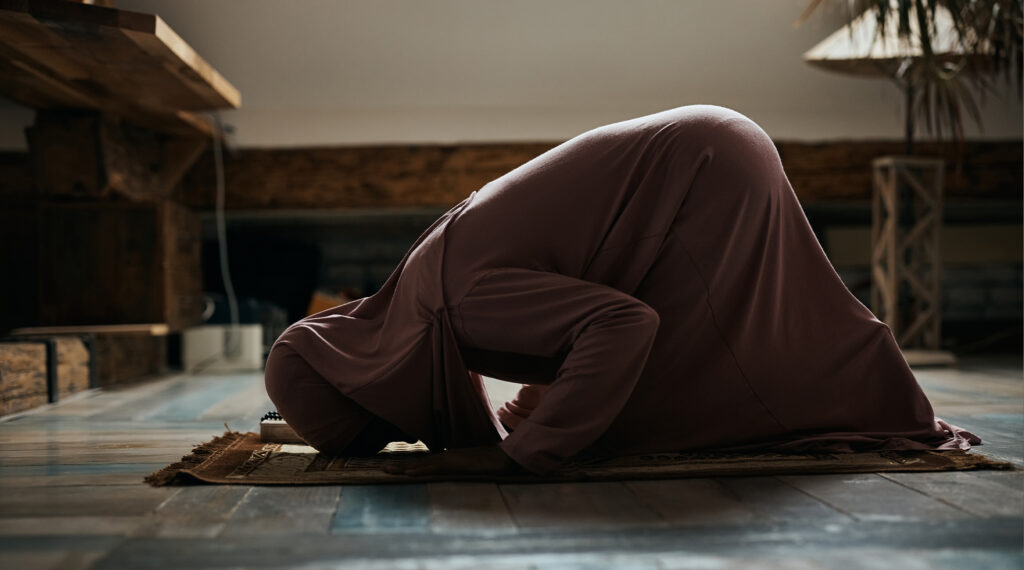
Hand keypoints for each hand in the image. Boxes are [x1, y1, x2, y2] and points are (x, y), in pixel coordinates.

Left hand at [382, 445, 517, 475]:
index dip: (410, 465)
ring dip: (405, 468)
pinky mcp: (456, 464)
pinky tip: (410, 472)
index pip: (426, 463)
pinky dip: (422, 470)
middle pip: (420, 462)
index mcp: (450, 459)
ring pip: (423, 464)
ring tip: (388, 470)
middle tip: (382, 468)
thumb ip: (463, 470)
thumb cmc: (493, 463)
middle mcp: (448, 457)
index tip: (395, 468)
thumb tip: (456, 472)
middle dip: (400, 466)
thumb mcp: (474, 468)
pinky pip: (435, 468)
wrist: (507, 457)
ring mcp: (451, 460)